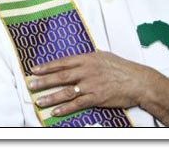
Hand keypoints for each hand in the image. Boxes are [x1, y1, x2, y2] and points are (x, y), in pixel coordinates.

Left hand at [29, 51, 168, 125]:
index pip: (62, 62)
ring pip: (66, 91)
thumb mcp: (102, 56)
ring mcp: (91, 84)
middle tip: (30, 85)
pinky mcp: (96, 97)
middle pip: (60, 76)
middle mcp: (86, 70)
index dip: (47, 66)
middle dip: (43, 81)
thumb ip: (87, 58)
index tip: (34, 70)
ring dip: (51, 97)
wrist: (137, 80)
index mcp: (87, 58)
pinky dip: (65, 108)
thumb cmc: (121, 68)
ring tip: (39, 101)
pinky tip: (55, 111)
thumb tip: (74, 60)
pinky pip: (77, 104)